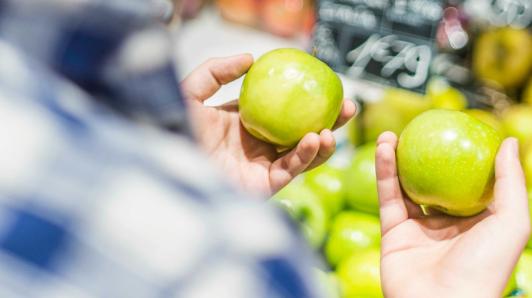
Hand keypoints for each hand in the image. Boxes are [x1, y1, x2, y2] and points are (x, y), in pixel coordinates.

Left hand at [181, 54, 354, 194]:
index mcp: (245, 124)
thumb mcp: (191, 92)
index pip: (283, 110)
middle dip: (328, 121)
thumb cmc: (172, 130)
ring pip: (303, 154)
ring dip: (324, 142)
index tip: (326, 85)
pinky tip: (315, 139)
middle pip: (301, 132)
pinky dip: (306, 155)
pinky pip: (291, 169)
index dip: (306, 100)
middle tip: (347, 106)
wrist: (166, 166)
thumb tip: (250, 57)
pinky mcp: (263, 186)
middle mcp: (257, 145)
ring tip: (333, 128)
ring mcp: (262, 166)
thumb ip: (217, 71)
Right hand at [375, 132, 529, 297]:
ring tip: (390, 134)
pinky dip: (384, 172)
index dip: (458, 156)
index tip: (452, 130)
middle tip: (416, 131)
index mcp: (476, 221)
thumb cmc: (485, 268)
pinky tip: (384, 149)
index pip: (466, 182)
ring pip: (405, 186)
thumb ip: (511, 182)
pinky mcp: (393, 233)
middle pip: (432, 181)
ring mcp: (418, 229)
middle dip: (422, 156)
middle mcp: (446, 224)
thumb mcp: (512, 222)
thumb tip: (511, 141)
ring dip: (396, 159)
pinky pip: (388, 197)